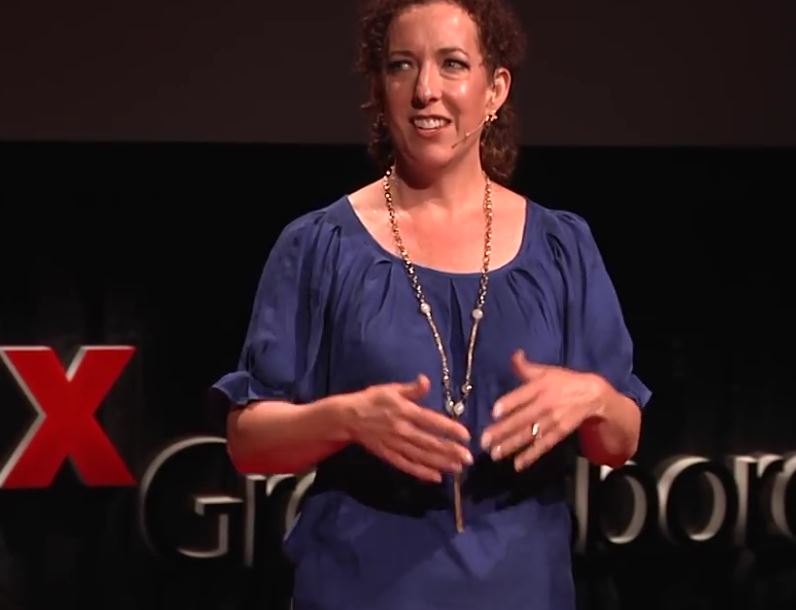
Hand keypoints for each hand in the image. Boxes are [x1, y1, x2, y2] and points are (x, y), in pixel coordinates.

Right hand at [348, 374, 472, 482]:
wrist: (348, 417)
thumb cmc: (372, 400)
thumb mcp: (391, 389)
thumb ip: (412, 389)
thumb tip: (426, 380)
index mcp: (405, 411)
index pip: (432, 421)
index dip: (449, 429)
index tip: (466, 435)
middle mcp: (402, 430)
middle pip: (430, 443)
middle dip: (451, 451)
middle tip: (468, 458)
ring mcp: (395, 445)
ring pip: (422, 456)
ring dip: (441, 463)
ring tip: (458, 468)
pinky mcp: (389, 455)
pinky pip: (407, 465)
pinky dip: (422, 472)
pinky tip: (436, 477)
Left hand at [480, 350, 607, 470]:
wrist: (592, 394)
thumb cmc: (563, 381)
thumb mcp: (546, 371)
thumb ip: (526, 367)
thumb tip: (514, 355)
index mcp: (541, 386)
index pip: (522, 395)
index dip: (509, 403)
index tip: (494, 412)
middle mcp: (546, 404)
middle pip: (522, 419)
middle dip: (503, 431)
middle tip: (484, 441)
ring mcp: (553, 420)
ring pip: (530, 434)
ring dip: (512, 445)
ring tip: (494, 454)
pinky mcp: (559, 433)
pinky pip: (543, 445)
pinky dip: (531, 456)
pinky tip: (517, 465)